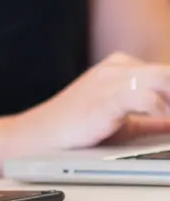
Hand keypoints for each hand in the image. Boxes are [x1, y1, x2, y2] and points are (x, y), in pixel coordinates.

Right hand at [11, 52, 169, 152]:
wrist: (44, 133)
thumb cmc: (80, 126)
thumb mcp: (125, 120)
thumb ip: (154, 121)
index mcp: (123, 67)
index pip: (167, 74)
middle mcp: (118, 69)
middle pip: (167, 72)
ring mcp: (109, 82)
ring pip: (161, 78)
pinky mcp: (103, 100)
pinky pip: (142, 97)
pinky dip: (160, 109)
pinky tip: (164, 120)